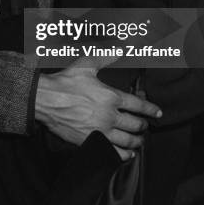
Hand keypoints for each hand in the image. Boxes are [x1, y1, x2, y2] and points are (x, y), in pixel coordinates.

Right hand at [35, 55, 161, 159]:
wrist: (46, 100)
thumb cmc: (65, 82)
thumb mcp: (87, 65)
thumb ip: (105, 57)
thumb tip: (119, 49)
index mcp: (111, 97)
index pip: (138, 105)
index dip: (151, 110)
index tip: (157, 113)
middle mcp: (109, 115)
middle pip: (135, 124)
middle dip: (143, 126)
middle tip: (145, 126)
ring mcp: (101, 130)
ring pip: (127, 140)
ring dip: (137, 141)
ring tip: (139, 141)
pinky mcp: (91, 141)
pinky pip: (113, 152)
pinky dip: (123, 155)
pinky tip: (127, 154)